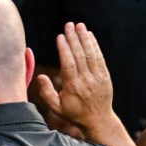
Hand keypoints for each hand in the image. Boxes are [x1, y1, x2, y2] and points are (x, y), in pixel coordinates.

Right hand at [36, 22, 118, 138]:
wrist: (98, 120)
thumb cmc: (74, 113)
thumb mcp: (56, 108)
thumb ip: (46, 93)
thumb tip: (40, 76)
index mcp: (73, 87)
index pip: (69, 64)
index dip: (64, 49)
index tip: (60, 36)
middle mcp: (86, 80)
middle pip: (79, 56)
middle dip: (73, 38)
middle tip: (68, 25)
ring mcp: (97, 77)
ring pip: (90, 54)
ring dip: (85, 38)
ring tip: (79, 25)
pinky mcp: (105, 75)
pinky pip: (99, 58)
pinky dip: (94, 45)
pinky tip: (89, 35)